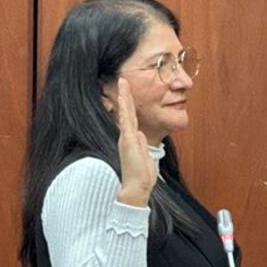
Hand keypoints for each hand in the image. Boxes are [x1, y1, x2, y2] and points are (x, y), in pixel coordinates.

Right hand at [113, 78, 156, 206]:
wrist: (137, 187)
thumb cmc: (141, 175)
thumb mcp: (144, 154)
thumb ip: (141, 143)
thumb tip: (139, 134)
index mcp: (131, 138)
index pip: (130, 117)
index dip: (129, 103)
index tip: (127, 90)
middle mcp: (127, 135)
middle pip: (126, 111)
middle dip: (124, 95)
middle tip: (123, 79)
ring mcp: (126, 137)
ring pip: (125, 112)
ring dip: (124, 97)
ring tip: (123, 82)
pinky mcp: (127, 140)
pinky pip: (126, 121)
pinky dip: (124, 109)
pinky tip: (123, 98)